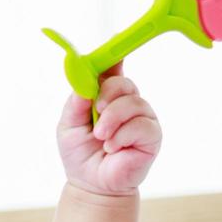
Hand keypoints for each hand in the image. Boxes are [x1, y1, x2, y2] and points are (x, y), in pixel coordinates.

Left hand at [56, 60, 160, 197]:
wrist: (91, 184)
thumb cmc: (80, 153)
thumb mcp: (68, 124)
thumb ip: (76, 100)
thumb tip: (82, 77)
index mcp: (106, 95)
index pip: (114, 68)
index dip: (115, 52)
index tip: (116, 37)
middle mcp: (127, 102)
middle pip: (124, 82)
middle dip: (107, 95)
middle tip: (96, 112)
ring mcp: (142, 117)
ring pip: (132, 103)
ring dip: (111, 121)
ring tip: (101, 138)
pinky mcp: (152, 135)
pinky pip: (141, 125)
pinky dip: (121, 137)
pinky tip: (113, 148)